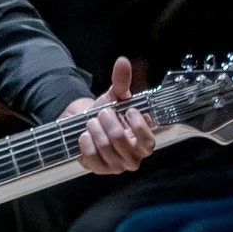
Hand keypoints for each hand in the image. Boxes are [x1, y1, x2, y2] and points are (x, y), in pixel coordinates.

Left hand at [62, 57, 158, 176]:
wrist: (85, 125)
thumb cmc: (106, 113)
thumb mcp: (115, 96)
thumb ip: (122, 81)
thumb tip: (122, 62)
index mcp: (142, 141)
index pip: (148, 142)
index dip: (138, 127)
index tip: (128, 111)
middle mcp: (132, 157)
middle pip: (121, 141)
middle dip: (108, 122)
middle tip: (102, 113)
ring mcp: (116, 166)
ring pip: (105, 148)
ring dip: (94, 130)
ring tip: (92, 122)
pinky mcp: (99, 170)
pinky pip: (91, 158)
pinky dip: (85, 143)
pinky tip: (84, 135)